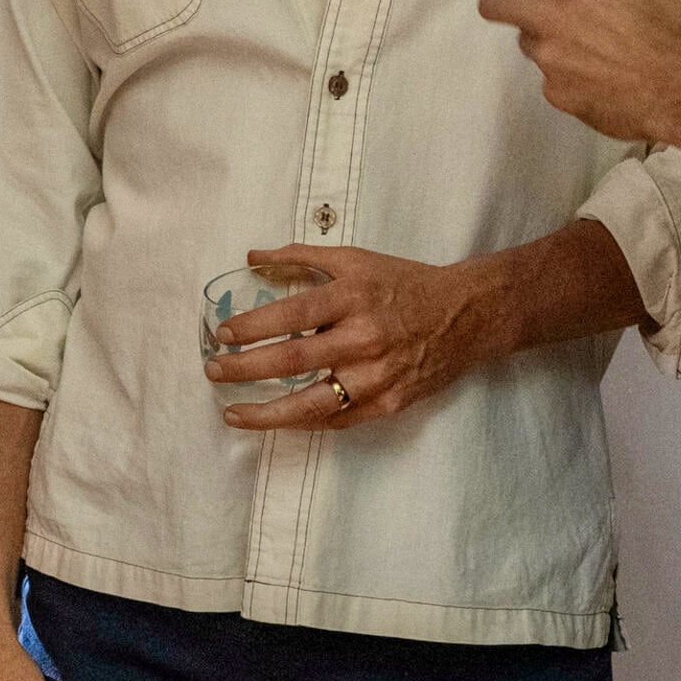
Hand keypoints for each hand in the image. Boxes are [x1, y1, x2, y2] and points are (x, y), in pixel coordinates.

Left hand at [206, 242, 509, 429]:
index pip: (292, 313)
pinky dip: (303, 423)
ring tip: (232, 414)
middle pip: (294, 358)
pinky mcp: (389, 403)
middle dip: (246, 368)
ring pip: (312, 403)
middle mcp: (364, 338)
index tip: (223, 334)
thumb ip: (302, 258)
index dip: (253, 326)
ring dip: (266, 413)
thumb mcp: (356, 260)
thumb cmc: (405, 284)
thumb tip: (252, 257)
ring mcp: (377, 376)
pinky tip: (275, 421)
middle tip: (213, 370)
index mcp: (354, 298)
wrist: (467, 315)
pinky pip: (338, 419)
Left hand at [470, 0, 680, 145]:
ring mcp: (550, 63)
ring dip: (543, 35)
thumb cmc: (678, 27)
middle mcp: (549, 23)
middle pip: (494, 5)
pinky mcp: (559, 95)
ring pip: (528, 43)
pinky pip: (552, 77)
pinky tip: (599, 72)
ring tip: (584, 37)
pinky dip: (567, 70)